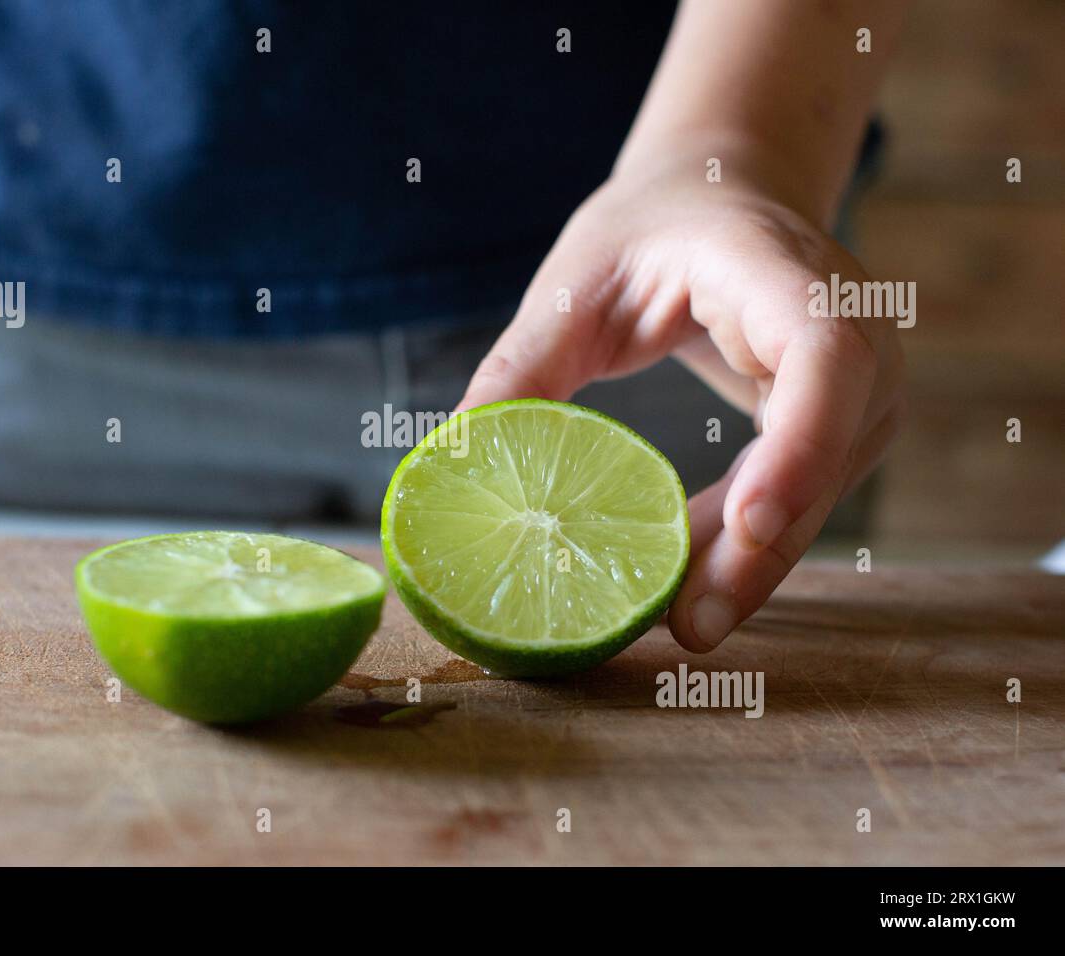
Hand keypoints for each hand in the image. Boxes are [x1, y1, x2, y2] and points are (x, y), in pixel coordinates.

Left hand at [457, 160, 905, 651]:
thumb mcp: (570, 284)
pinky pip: (803, 490)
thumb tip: (457, 467)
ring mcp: (857, 376)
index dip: (801, 443)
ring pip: (823, 486)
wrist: (717, 195)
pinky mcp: (842, 419)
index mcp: (777, 265)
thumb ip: (520, 369)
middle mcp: (848, 321)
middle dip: (764, 545)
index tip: (750, 523)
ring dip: (753, 559)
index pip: (826, 355)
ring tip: (682, 623)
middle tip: (689, 626)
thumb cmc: (646, 230)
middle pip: (832, 444)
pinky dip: (748, 540)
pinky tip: (692, 583)